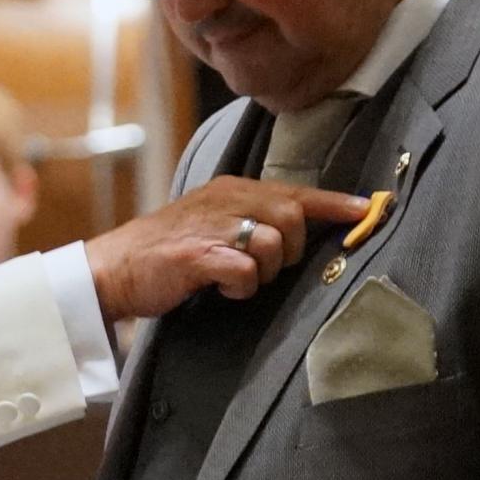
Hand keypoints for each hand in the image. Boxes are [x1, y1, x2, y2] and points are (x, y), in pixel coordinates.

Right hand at [83, 179, 377, 319]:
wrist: (112, 269)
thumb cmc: (165, 252)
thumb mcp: (211, 222)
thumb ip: (251, 220)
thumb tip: (297, 232)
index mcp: (232, 189)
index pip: (296, 192)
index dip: (335, 203)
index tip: (368, 209)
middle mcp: (226, 200)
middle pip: (293, 216)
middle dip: (292, 248)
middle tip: (267, 266)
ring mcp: (212, 227)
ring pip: (274, 245)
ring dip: (265, 271)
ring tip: (237, 279)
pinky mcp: (199, 256)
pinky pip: (246, 272)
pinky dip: (241, 286)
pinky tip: (222, 289)